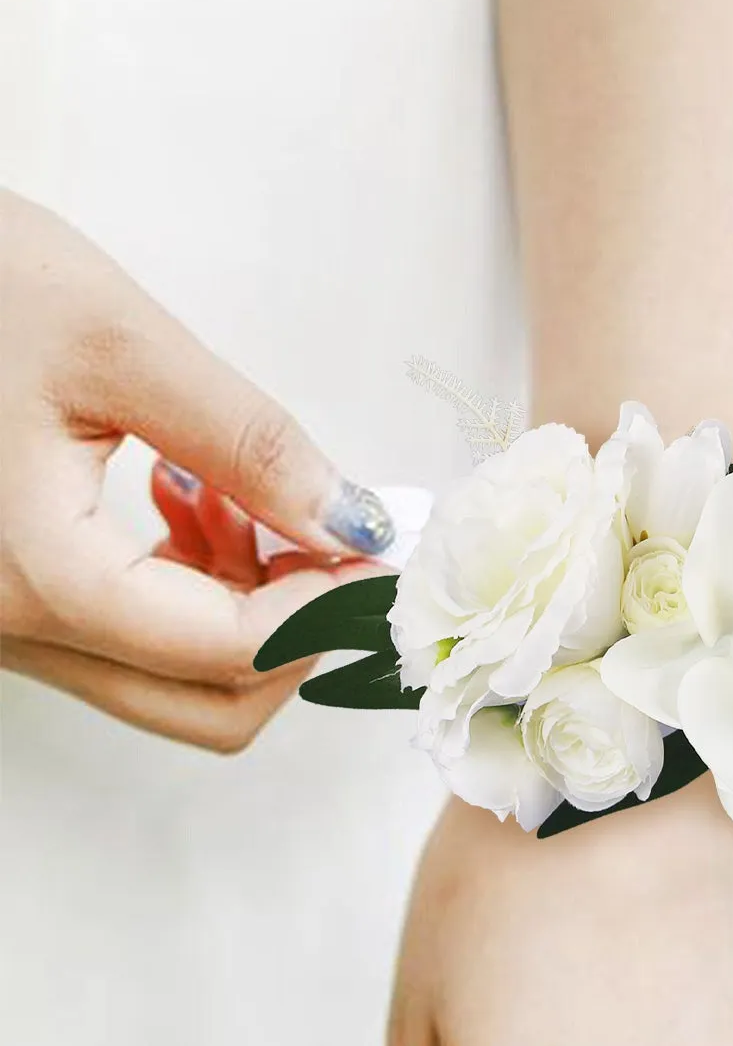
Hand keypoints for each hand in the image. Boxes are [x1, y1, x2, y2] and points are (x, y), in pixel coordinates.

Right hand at [0, 191, 394, 749]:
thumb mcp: (114, 339)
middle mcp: (13, 630)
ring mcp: (8, 628)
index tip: (381, 546)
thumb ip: (247, 441)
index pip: (234, 653)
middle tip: (329, 533)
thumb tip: (352, 521)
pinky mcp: (11, 603)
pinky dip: (188, 591)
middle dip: (295, 631)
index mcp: (38, 575)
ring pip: (174, 681)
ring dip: (243, 609)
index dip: (331, 607)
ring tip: (234, 491)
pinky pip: (128, 641)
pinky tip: (183, 494)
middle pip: (213, 707)